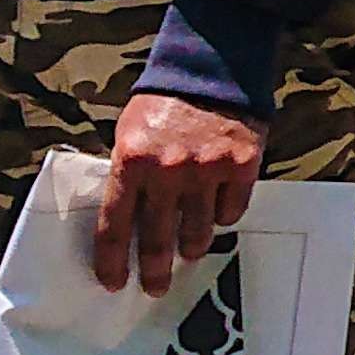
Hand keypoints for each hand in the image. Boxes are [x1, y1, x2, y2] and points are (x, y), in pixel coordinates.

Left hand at [95, 93, 265, 295]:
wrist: (212, 67)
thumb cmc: (164, 104)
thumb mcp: (129, 135)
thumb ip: (128, 175)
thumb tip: (126, 220)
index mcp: (131, 162)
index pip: (115, 226)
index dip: (112, 261)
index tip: (114, 282)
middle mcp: (168, 171)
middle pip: (158, 239)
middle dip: (154, 271)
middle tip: (155, 287)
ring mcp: (207, 170)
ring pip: (198, 232)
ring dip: (191, 247)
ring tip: (189, 251)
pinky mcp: (242, 165)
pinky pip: (231, 210)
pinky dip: (223, 215)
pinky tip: (217, 211)